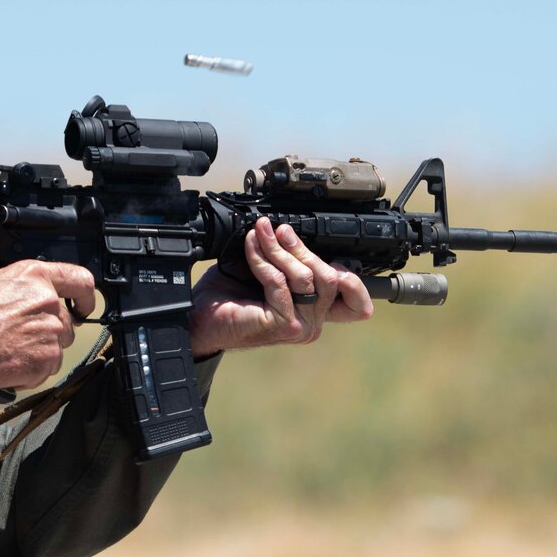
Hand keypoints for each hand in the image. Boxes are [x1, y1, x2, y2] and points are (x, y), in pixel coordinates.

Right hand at [0, 261, 98, 389]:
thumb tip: (22, 291)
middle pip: (66, 320)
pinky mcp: (47, 359)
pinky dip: (34, 368)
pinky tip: (12, 363)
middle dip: (49, 329)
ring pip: (59, 344)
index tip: (83, 307)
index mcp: (34, 276)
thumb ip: (16, 285)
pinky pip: (49, 366)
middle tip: (21, 336)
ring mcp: (50, 332)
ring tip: (13, 350)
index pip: (80, 280)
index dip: (85, 297)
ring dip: (42, 349)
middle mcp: (48, 301)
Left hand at [188, 217, 372, 356]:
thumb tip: (295, 230)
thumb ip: (292, 262)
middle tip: (278, 230)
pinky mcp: (282, 324)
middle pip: (331, 278)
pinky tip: (251, 246)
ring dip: (279, 249)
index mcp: (316, 313)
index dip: (356, 282)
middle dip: (302, 248)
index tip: (329, 251)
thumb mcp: (270, 274)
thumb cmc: (230, 296)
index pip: (358, 307)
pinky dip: (263, 259)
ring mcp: (300, 326)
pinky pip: (280, 282)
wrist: (199, 318)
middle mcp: (313, 324)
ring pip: (305, 277)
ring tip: (261, 232)